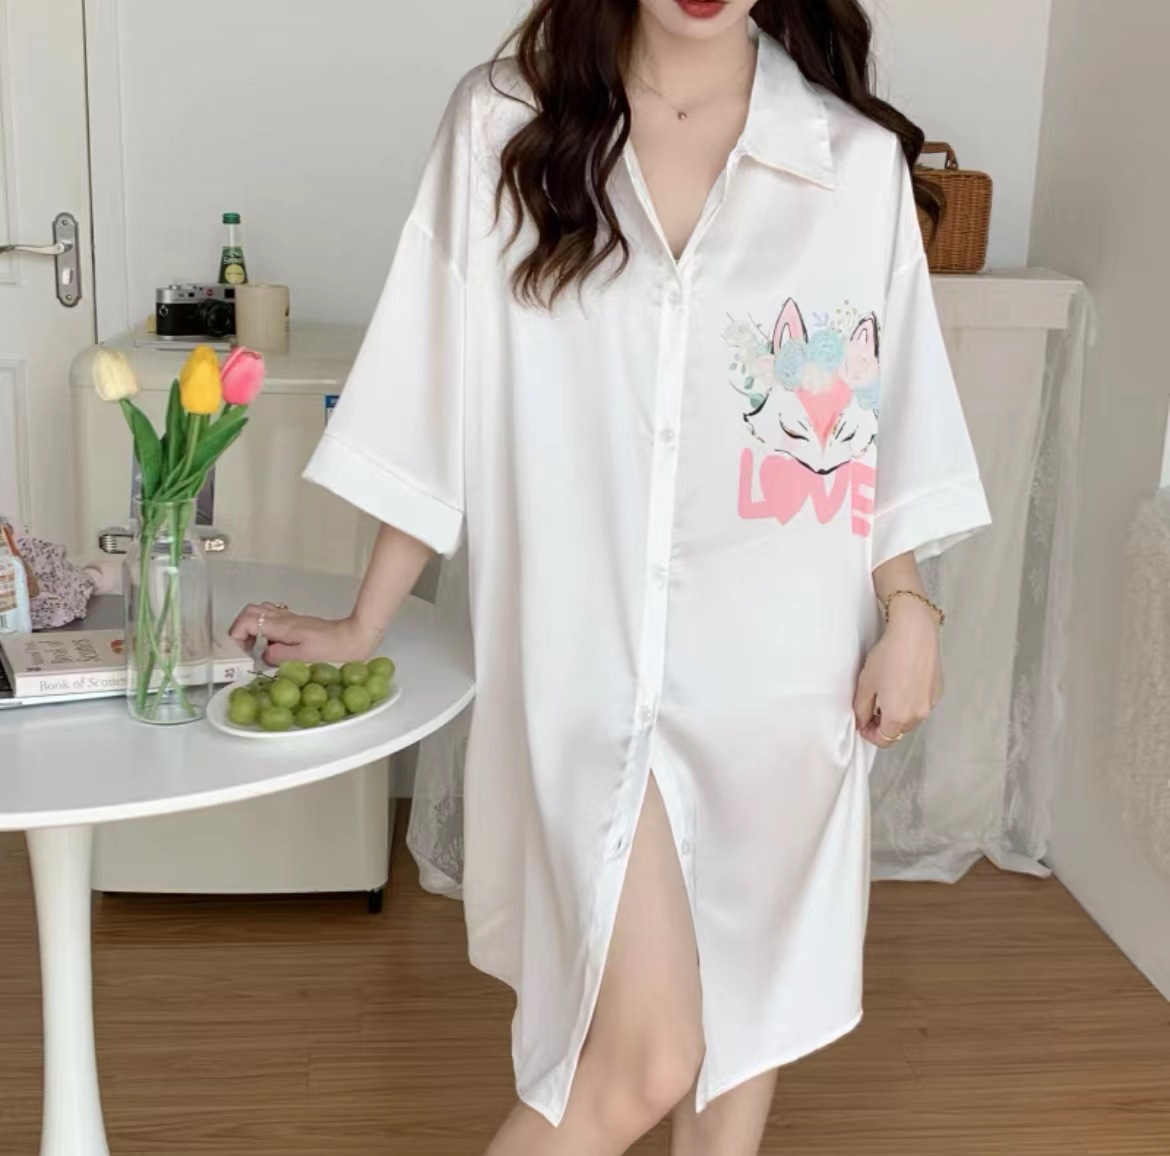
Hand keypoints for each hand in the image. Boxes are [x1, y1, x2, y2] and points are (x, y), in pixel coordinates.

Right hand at [228, 602, 381, 665]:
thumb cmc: (333, 648)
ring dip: (251, 627)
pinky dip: (265, 627)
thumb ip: (278, 655)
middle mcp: (284, 619)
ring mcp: (290, 619)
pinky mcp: (298, 623)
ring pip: (260, 612)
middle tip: (244, 649)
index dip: (236, 634)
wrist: (355, 637)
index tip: (241, 651)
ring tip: (256, 647)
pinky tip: (272, 643)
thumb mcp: (302, 657)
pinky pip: (273, 618)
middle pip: (250, 611)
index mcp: (282, 627)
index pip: (247, 620)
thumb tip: (263, 655)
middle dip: (240, 628)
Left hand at [853, 598, 942, 748]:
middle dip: (884, 725)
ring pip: (911, 719)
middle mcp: (917, 716)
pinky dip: (911, 703)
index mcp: (897, 717)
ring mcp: (930, 705)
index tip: (863, 723)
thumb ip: (861, 709)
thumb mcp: (866, 684)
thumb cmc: (888, 657)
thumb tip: (862, 721)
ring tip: (887, 695)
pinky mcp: (938, 693)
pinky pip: (921, 705)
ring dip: (898, 714)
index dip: (870, 734)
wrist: (914, 635)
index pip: (884, 740)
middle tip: (872, 710)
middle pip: (898, 731)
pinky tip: (903, 685)